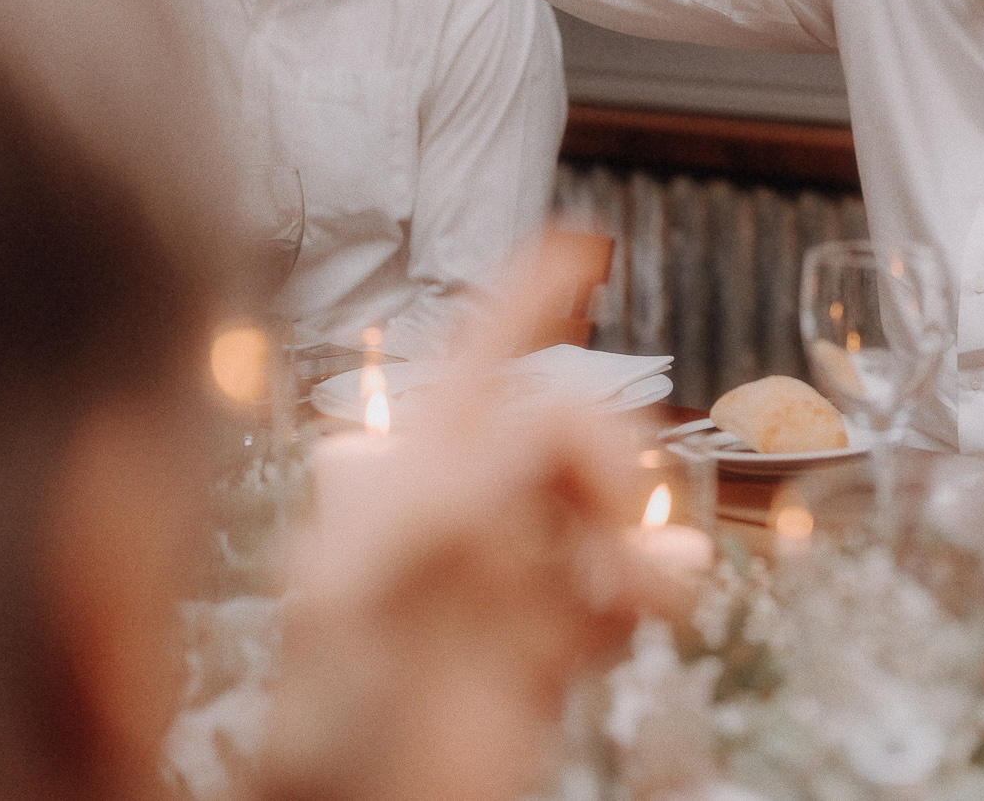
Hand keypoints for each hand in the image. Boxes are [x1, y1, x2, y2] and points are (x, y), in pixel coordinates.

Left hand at [258, 233, 644, 800]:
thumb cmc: (331, 734)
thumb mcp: (373, 592)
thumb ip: (453, 501)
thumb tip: (536, 434)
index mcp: (399, 493)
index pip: (464, 367)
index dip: (519, 303)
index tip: (578, 249)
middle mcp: (457, 527)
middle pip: (558, 435)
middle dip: (604, 451)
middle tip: (614, 505)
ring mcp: (505, 589)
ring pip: (602, 511)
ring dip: (640, 529)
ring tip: (639, 585)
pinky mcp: (546, 653)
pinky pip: (624, 586)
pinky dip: (653, 584)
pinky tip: (649, 606)